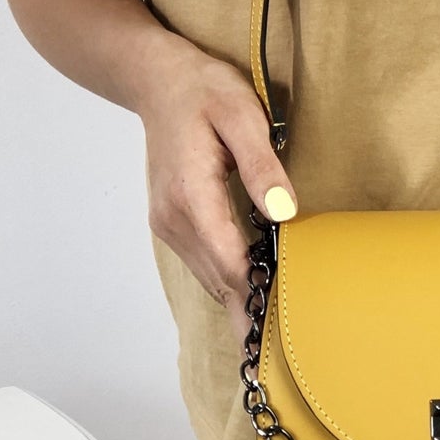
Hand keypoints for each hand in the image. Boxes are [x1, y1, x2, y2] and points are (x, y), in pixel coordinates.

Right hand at [137, 33, 296, 342]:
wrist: (156, 79)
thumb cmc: (203, 90)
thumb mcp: (241, 114)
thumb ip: (263, 165)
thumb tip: (284, 213)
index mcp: (191, 196)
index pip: (230, 261)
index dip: (258, 298)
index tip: (282, 333)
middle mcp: (173, 219)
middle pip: (219, 280)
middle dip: (249, 314)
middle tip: (280, 360)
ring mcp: (168, 223)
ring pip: (209, 276)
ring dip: (239, 303)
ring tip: (270, 343)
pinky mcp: (171, 222)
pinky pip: (203, 263)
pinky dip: (227, 282)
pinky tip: (252, 298)